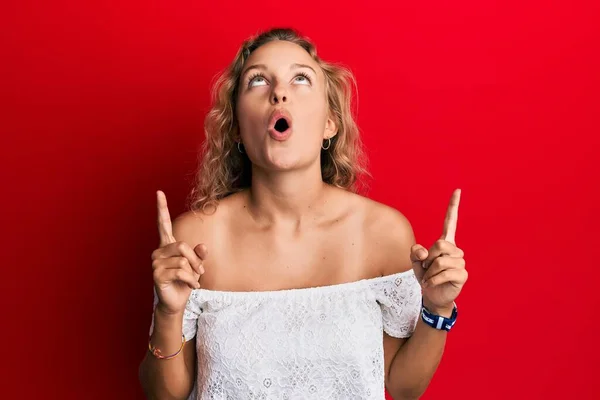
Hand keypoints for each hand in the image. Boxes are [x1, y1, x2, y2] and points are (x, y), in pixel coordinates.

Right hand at [151, 190, 206, 314]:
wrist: (176, 302)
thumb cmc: (185, 282)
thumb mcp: (196, 266)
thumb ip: (199, 255)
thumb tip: (202, 247)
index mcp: (167, 245)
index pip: (163, 224)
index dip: (161, 208)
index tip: (159, 192)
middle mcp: (159, 252)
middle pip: (182, 246)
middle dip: (195, 260)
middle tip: (200, 271)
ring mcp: (156, 263)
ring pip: (182, 260)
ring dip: (194, 272)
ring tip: (193, 280)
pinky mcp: (157, 275)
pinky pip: (180, 271)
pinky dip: (190, 279)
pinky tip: (191, 286)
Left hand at [410, 189, 467, 313]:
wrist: (432, 296)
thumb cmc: (426, 276)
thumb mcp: (415, 262)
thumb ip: (415, 252)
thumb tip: (426, 253)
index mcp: (445, 242)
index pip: (450, 221)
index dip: (453, 206)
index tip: (457, 190)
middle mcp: (455, 250)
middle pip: (440, 244)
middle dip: (428, 258)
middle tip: (426, 268)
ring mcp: (460, 262)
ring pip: (440, 261)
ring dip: (429, 272)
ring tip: (430, 277)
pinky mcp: (462, 275)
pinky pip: (444, 273)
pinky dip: (433, 280)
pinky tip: (432, 284)